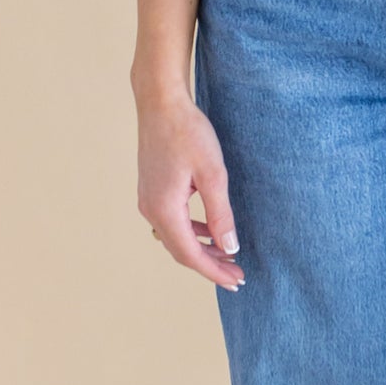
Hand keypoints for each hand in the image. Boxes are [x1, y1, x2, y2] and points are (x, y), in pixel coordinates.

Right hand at [133, 82, 245, 290]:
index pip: (190, 254)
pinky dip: (192, 231)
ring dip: (201, 249)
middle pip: (181, 250)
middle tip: (237, 275)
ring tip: (227, 255)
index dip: (214, 271)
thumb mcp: (212, 174)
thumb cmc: (188, 132)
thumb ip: (221, 214)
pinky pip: (172, 221)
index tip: (237, 282)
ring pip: (176, 237)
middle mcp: (151, 209)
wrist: (161, 102)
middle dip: (210, 264)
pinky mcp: (151, 189)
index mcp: (164, 209)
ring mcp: (148, 199)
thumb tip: (229, 247)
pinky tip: (209, 229)